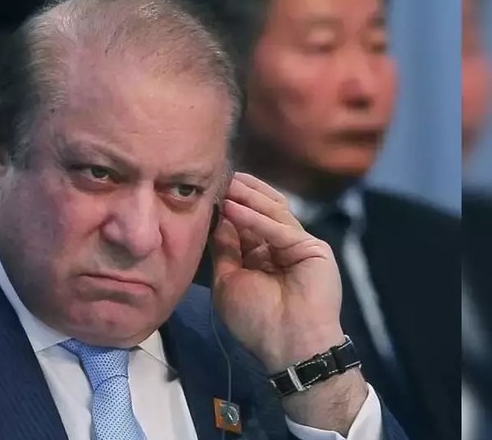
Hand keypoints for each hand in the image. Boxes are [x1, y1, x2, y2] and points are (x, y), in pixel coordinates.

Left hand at [211, 172, 343, 370]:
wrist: (287, 345)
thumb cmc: (255, 320)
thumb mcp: (228, 281)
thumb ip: (225, 250)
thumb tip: (218, 220)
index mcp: (262, 256)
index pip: (247, 224)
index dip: (230, 207)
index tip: (211, 191)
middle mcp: (280, 247)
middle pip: (263, 212)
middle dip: (242, 194)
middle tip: (221, 178)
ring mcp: (298, 245)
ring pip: (273, 214)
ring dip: (249, 198)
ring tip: (226, 184)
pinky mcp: (312, 248)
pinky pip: (280, 229)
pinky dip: (256, 219)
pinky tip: (234, 208)